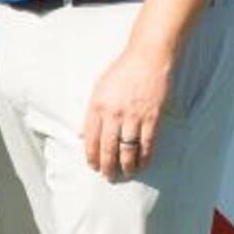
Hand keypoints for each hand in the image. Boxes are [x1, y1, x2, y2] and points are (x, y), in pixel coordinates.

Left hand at [80, 41, 175, 181]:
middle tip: (108, 177)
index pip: (90, 138)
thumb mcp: (99, 87)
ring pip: (127, 150)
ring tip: (126, 174)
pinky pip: (147, 144)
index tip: (93, 166)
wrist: (148, 57)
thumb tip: (81, 134)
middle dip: (107, 166)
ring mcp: (133, 116)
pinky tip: (142, 164)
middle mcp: (113, 113)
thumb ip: (91, 111)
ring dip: (126, 166)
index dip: (91, 156)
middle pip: (107, 148)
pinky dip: (144, 158)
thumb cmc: (123, 71)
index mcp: (97, 105)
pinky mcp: (152, 117)